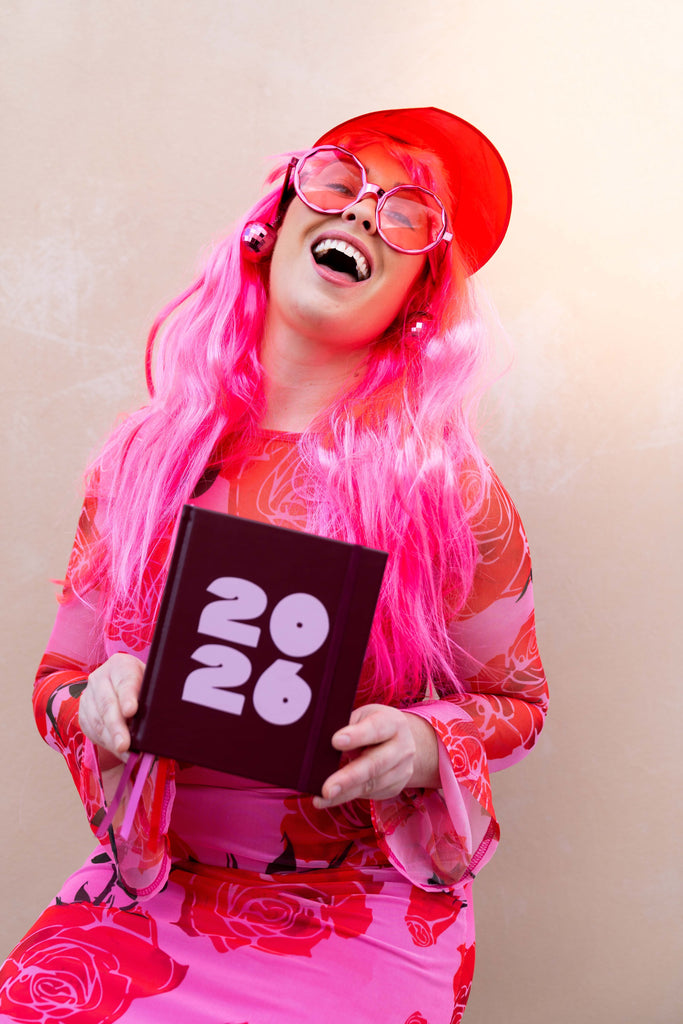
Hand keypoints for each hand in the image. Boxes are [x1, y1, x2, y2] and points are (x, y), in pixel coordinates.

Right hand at [78, 653, 144, 768]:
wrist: (121, 686)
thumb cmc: (144, 685)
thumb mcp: (151, 682)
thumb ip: (154, 695)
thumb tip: (166, 716)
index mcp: (121, 665)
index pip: (125, 681)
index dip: (128, 697)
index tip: (131, 711)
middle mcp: (100, 678)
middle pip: (108, 704)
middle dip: (117, 727)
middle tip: (125, 745)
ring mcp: (89, 695)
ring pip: (98, 720)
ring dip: (112, 740)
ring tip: (125, 753)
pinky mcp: (84, 713)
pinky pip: (93, 731)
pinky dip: (106, 743)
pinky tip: (119, 752)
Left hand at [312, 704, 439, 808]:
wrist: (402, 742)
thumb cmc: (373, 725)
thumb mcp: (363, 717)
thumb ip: (347, 725)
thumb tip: (320, 738)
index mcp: (393, 723)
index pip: (375, 729)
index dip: (356, 736)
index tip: (335, 741)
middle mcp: (402, 747)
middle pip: (375, 764)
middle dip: (349, 777)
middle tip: (327, 788)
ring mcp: (402, 770)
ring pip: (371, 784)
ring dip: (345, 793)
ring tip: (322, 798)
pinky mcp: (395, 787)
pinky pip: (370, 794)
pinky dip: (347, 797)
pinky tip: (330, 798)